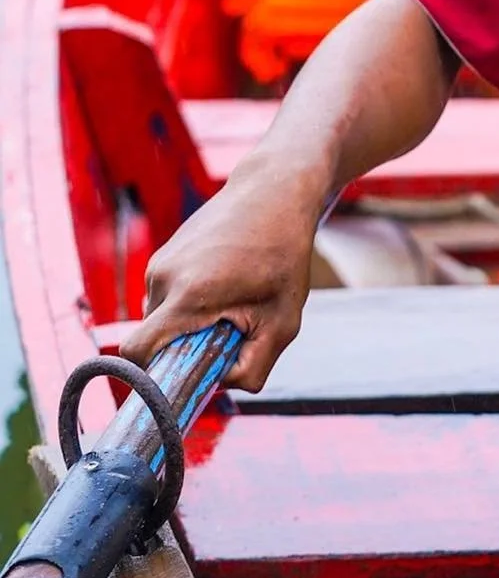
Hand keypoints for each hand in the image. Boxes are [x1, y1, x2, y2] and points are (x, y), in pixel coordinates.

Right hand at [119, 156, 325, 391]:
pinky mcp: (164, 253)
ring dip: (189, 323)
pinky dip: (189, 303)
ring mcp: (160, 262)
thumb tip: (220, 387)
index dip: (149, 377)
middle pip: (154, 340)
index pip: (136, 352)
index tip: (178, 382)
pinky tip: (225, 283)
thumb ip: (254, 367)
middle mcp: (164, 277)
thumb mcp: (284, 320)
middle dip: (184, 349)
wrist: (274, 190)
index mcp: (187, 295)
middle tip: (229, 333)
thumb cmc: (283, 254)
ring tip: (233, 300)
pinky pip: (166, 297)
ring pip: (160, 318)